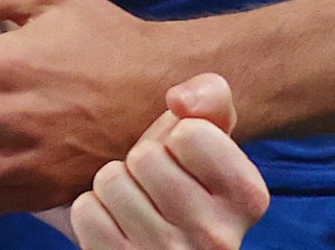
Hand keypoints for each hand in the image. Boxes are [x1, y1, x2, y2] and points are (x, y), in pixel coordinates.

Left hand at [65, 76, 269, 249]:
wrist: (162, 247)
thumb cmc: (185, 181)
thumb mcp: (210, 139)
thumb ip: (211, 99)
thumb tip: (180, 100)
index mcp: (248, 197)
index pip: (190, 133)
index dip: (175, 139)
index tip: (183, 163)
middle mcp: (217, 237)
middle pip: (146, 157)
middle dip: (142, 163)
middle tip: (155, 187)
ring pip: (112, 182)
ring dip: (116, 188)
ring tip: (137, 207)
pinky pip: (86, 212)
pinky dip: (94, 213)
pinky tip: (118, 227)